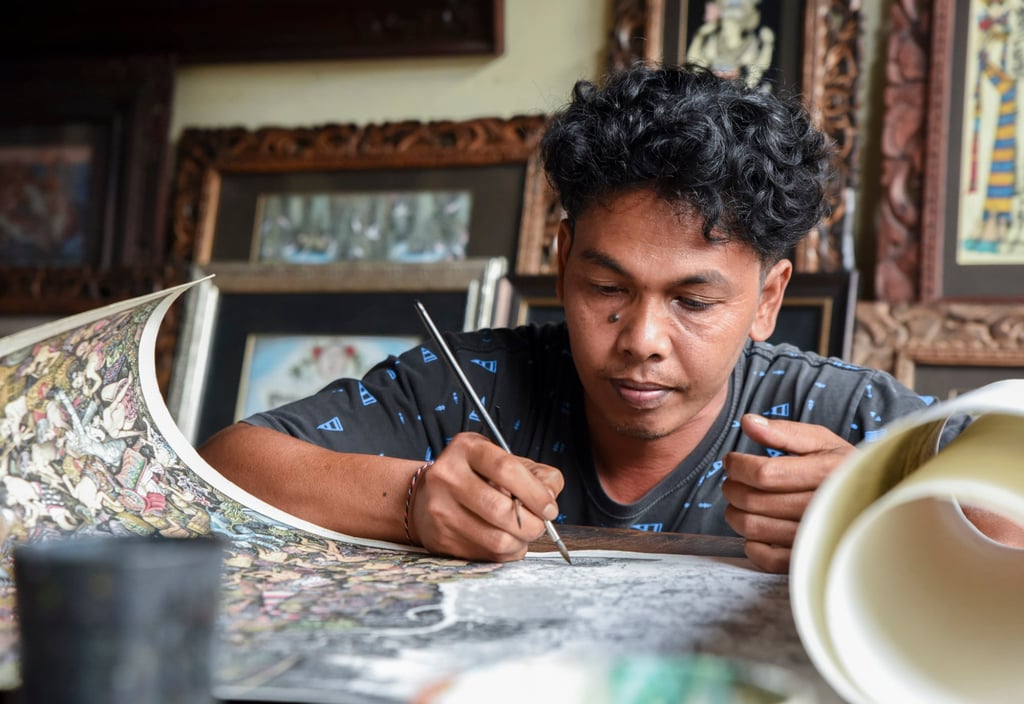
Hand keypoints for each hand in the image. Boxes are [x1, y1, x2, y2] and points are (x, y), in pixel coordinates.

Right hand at [408, 432, 563, 561]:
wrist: (425, 497)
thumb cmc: (475, 477)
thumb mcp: (503, 460)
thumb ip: (536, 474)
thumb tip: (550, 499)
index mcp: (466, 449)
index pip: (505, 469)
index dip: (535, 492)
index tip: (550, 508)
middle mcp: (447, 477)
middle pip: (501, 509)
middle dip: (533, 524)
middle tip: (541, 524)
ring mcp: (440, 510)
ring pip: (497, 539)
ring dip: (521, 541)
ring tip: (524, 533)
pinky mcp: (441, 540)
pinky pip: (488, 555)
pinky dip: (507, 552)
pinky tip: (506, 540)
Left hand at [722, 414, 854, 573]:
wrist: (877, 501)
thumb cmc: (841, 467)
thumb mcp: (821, 441)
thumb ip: (783, 432)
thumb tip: (747, 422)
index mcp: (826, 473)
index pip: (764, 473)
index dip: (737, 465)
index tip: (732, 461)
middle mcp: (822, 508)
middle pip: (754, 501)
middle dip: (733, 487)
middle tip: (733, 481)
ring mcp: (815, 538)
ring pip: (754, 528)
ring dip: (735, 513)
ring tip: (739, 501)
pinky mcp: (809, 560)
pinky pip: (767, 559)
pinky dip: (751, 544)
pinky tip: (756, 530)